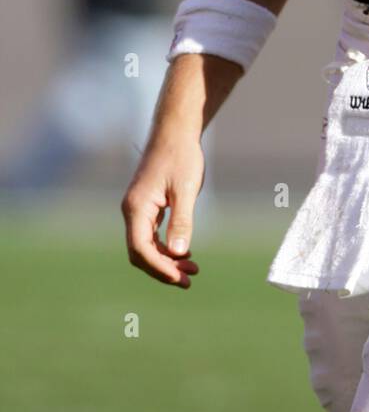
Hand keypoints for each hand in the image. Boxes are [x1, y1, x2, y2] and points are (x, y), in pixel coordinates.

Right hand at [121, 133, 204, 287]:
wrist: (175, 131)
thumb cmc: (181, 156)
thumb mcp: (185, 189)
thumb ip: (181, 221)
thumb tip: (178, 253)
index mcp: (137, 208)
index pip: (141, 249)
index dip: (159, 268)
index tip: (180, 278)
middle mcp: (132, 210)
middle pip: (140, 252)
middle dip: (163, 268)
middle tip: (189, 280)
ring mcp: (138, 209)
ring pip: (146, 245)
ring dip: (166, 259)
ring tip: (192, 269)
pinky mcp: (146, 206)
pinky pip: (151, 235)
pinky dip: (166, 247)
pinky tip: (184, 253)